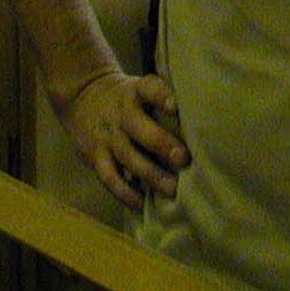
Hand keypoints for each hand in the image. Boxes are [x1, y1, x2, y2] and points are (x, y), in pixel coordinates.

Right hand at [56, 69, 189, 210]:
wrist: (83, 96)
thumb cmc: (130, 98)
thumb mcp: (143, 87)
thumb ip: (166, 99)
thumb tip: (205, 118)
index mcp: (136, 91)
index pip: (149, 88)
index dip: (162, 96)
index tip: (176, 107)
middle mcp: (121, 113)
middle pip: (139, 127)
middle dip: (162, 143)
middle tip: (183, 159)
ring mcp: (107, 136)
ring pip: (127, 155)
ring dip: (150, 174)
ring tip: (172, 188)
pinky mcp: (94, 156)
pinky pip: (108, 177)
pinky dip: (124, 192)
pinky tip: (141, 203)